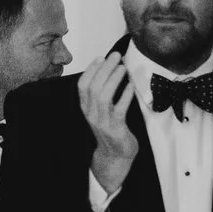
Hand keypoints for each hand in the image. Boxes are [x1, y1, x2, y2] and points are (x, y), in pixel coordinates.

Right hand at [79, 53, 137, 194]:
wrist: (115, 155)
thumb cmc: (111, 129)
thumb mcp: (100, 111)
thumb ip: (102, 94)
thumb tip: (109, 70)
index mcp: (85, 108)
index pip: (82, 85)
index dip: (90, 70)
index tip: (101, 57)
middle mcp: (91, 114)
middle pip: (93, 87)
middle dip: (104, 69)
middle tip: (116, 56)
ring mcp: (102, 122)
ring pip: (103, 96)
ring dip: (113, 79)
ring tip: (123, 68)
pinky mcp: (115, 128)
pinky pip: (119, 109)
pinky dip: (125, 95)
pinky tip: (130, 86)